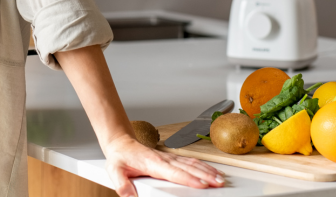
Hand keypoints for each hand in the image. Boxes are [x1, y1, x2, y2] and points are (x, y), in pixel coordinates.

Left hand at [103, 134, 224, 196]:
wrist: (121, 143)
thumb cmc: (120, 157)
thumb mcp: (114, 171)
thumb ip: (122, 184)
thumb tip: (129, 196)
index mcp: (153, 163)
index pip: (174, 172)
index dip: (189, 178)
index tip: (202, 184)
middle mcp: (164, 159)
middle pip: (188, 167)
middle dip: (205, 175)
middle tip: (219, 183)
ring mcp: (169, 157)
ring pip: (192, 163)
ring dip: (207, 170)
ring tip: (220, 178)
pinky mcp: (171, 158)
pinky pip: (190, 161)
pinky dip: (203, 166)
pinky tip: (211, 171)